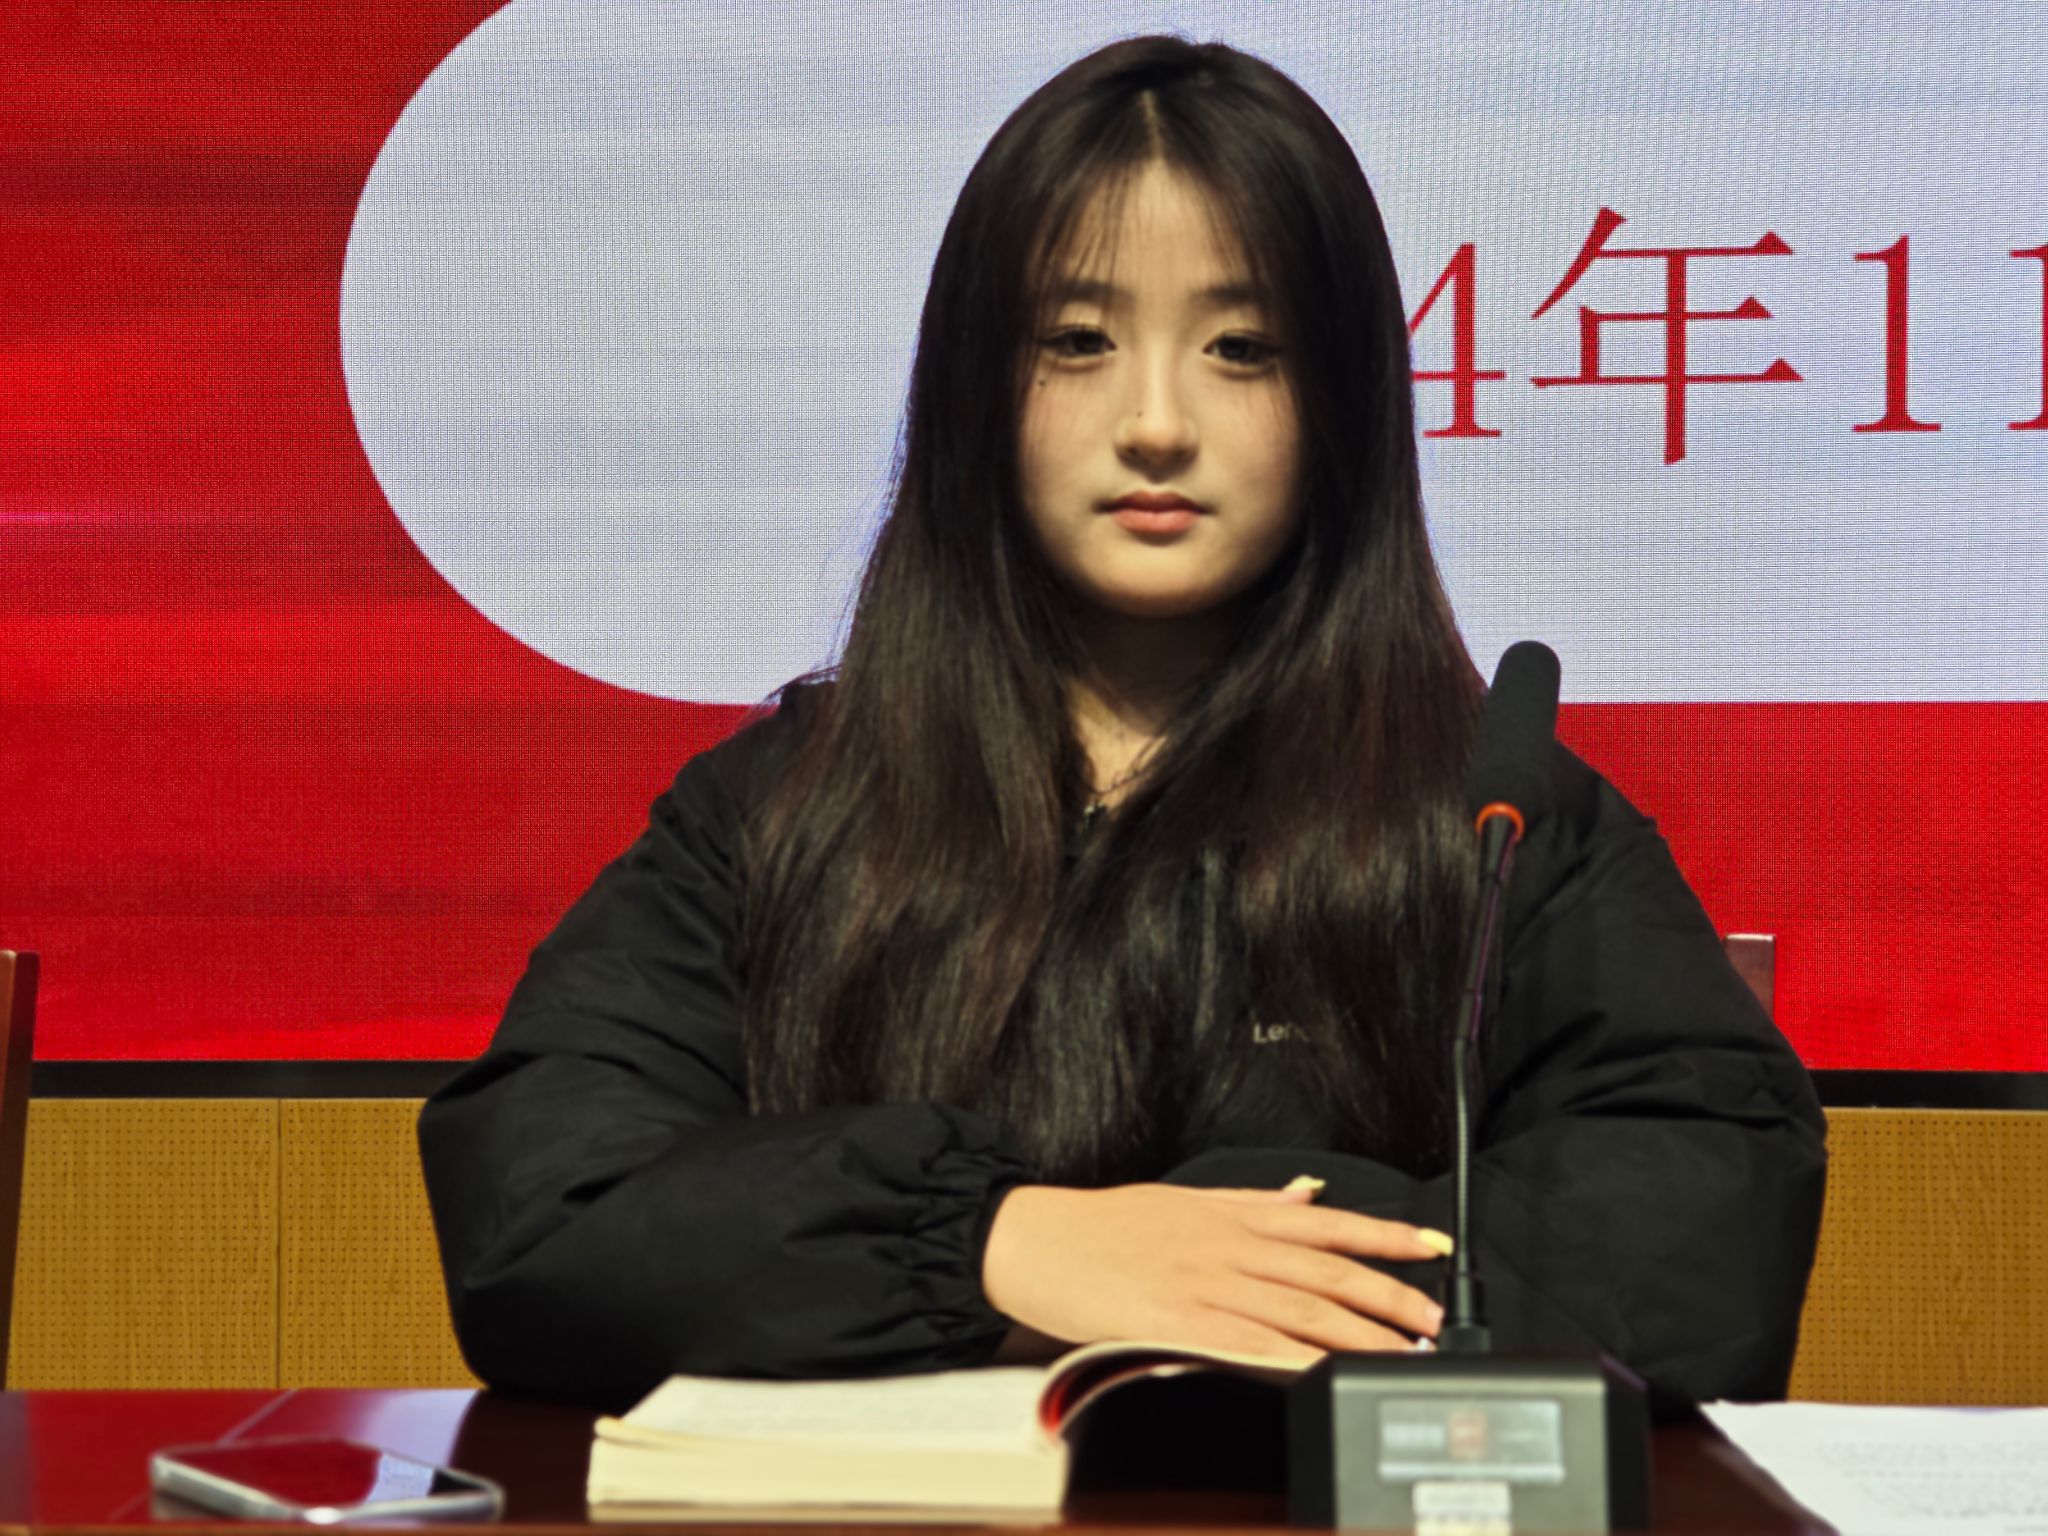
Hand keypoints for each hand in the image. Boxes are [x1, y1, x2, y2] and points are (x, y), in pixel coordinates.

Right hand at [980, 1181, 1447, 1363]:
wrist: (1034, 1239)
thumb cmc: (1103, 1225)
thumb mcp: (1184, 1198)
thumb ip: (1251, 1202)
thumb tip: (1306, 1193)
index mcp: (1232, 1215)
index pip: (1326, 1222)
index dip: (1384, 1234)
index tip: (1432, 1246)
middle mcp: (1228, 1245)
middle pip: (1324, 1270)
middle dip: (1386, 1296)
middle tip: (1432, 1318)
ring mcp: (1205, 1283)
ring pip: (1298, 1307)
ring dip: (1356, 1333)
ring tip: (1400, 1351)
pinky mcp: (1177, 1320)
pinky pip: (1246, 1341)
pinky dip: (1291, 1357)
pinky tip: (1324, 1371)